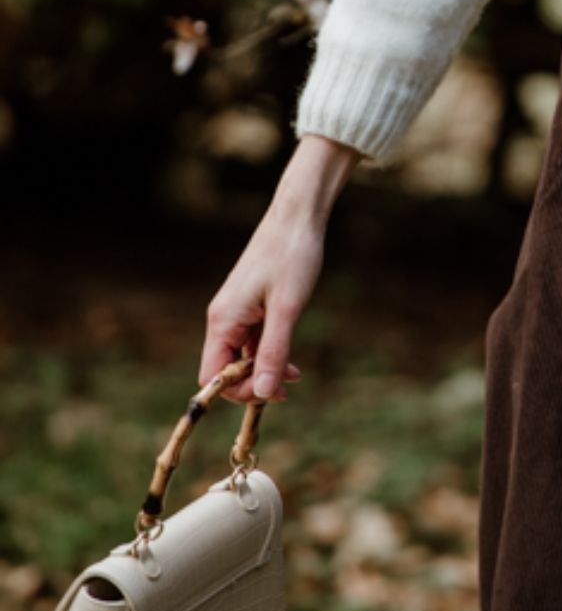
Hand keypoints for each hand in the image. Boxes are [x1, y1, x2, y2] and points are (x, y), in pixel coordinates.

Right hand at [199, 135, 360, 404]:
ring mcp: (236, 311)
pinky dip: (269, 352)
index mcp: (223, 320)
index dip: (236, 391)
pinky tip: (291, 360)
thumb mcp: (287, 310)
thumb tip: (261, 394)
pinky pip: (252, 340)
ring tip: (295, 376)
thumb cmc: (293, 257)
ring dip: (264, 369)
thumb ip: (273, 352)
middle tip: (287, 388)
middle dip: (253, 383)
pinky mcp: (251, 304)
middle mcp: (223, 318)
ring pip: (241, 356)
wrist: (299, 216)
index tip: (270, 392)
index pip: (213, 375)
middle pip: (226, 368)